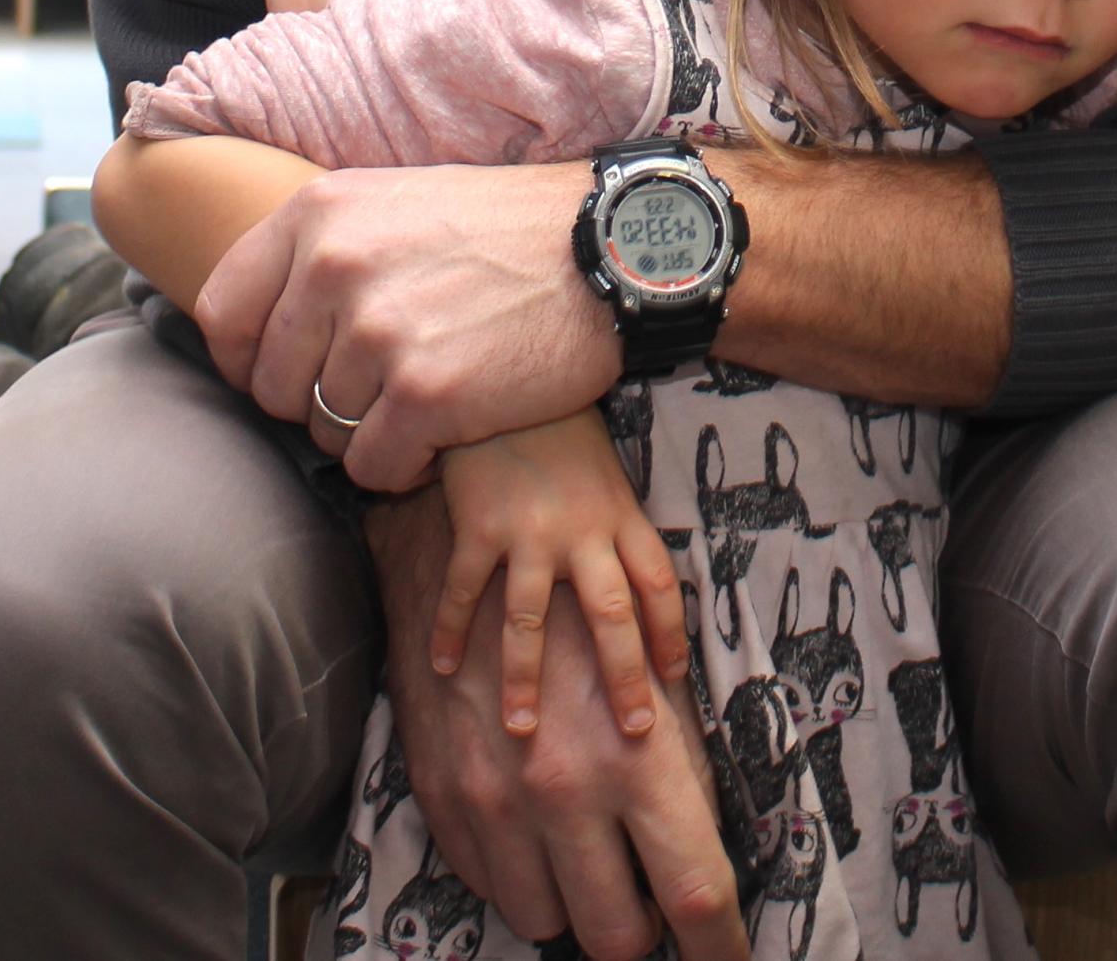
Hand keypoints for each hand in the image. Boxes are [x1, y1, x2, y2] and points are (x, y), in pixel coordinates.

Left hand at [198, 161, 614, 489]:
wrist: (613, 249)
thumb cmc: (506, 231)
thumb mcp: (395, 202)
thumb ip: (319, 250)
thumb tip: (250, 327)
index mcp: (318, 214)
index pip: (223, 315)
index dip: (247, 361)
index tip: (286, 374)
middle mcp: (334, 267)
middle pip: (273, 386)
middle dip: (319, 403)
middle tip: (382, 388)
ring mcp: (379, 332)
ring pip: (324, 433)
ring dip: (369, 433)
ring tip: (427, 396)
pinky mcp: (426, 395)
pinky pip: (371, 467)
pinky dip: (404, 467)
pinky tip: (445, 434)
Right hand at [372, 486, 745, 960]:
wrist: (455, 547)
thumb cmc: (579, 604)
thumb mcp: (655, 676)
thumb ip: (682, 774)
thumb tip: (701, 864)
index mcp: (638, 759)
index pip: (699, 896)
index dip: (724, 951)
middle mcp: (565, 790)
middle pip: (619, 937)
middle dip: (642, 936)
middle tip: (649, 904)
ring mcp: (496, 799)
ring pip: (545, 922)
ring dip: (572, 905)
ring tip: (587, 859)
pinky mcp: (444, 796)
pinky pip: (487, 886)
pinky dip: (516, 875)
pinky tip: (532, 828)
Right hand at [432, 415, 690, 739]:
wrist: (509, 384)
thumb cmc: (562, 434)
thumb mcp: (608, 478)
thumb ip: (618, 532)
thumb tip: (637, 598)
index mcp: (621, 517)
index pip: (660, 585)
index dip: (670, 633)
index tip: (674, 679)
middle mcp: (582, 530)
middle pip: (613, 615)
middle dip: (624, 677)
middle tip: (634, 731)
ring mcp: (529, 530)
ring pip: (530, 619)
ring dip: (525, 677)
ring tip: (522, 729)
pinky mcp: (478, 525)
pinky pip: (463, 589)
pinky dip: (450, 630)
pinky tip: (442, 667)